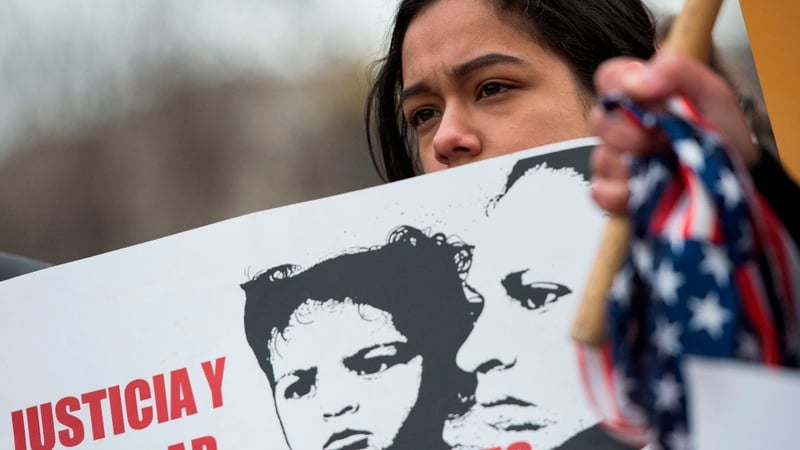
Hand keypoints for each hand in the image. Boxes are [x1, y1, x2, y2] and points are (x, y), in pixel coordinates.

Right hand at [588, 51, 759, 214]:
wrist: (740, 174)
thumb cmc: (723, 131)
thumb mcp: (711, 92)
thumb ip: (675, 71)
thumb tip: (637, 80)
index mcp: (640, 93)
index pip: (608, 78)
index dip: (619, 86)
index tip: (648, 99)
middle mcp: (621, 124)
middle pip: (600, 122)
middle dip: (633, 135)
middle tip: (666, 141)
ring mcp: (615, 159)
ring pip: (602, 159)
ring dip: (633, 166)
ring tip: (665, 169)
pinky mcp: (614, 192)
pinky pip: (602, 192)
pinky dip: (623, 195)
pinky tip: (648, 192)